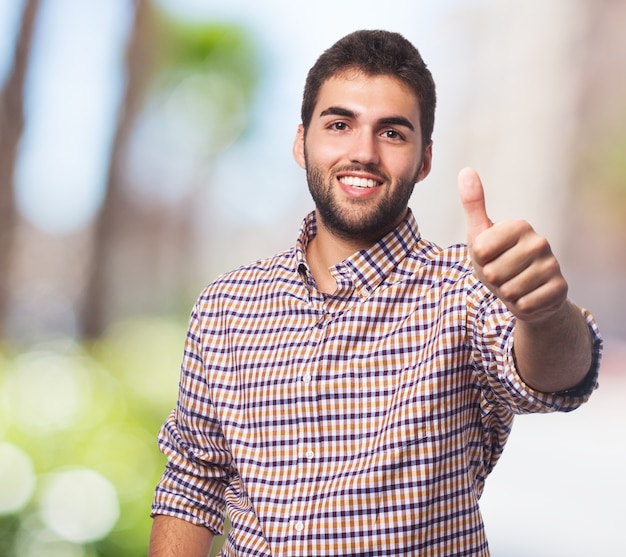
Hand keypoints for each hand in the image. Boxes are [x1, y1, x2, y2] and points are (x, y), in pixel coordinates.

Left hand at [458, 167, 567, 323]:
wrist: (525, 292)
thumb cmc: (497, 260)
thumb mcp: (480, 234)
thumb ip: (473, 204)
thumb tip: (465, 170)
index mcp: (519, 226)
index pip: (480, 249)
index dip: (479, 259)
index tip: (489, 255)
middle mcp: (540, 242)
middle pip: (493, 272)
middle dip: (492, 279)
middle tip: (502, 273)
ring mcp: (552, 265)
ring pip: (509, 290)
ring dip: (506, 293)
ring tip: (513, 284)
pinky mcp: (560, 288)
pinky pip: (525, 304)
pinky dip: (520, 305)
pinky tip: (528, 295)